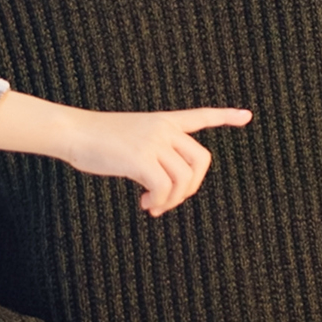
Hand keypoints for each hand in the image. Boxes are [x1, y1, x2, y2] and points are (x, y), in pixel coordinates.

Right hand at [0, 93, 251, 214]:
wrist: (74, 132)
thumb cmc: (97, 139)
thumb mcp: (132, 138)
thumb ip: (154, 152)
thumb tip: (167, 188)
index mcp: (164, 121)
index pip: (200, 116)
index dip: (225, 116)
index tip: (247, 116)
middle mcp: (164, 129)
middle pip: (201, 160)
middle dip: (192, 186)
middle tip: (171, 200)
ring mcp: (154, 142)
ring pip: (183, 179)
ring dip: (172, 200)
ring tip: (153, 205)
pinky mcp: (141, 159)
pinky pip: (165, 188)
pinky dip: (159, 202)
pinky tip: (145, 204)